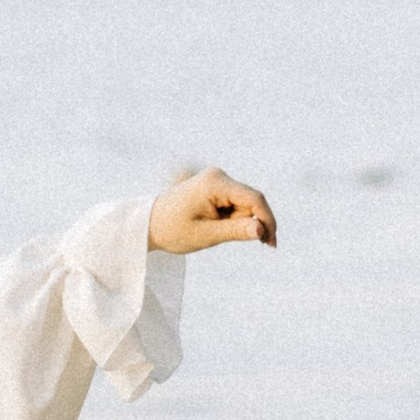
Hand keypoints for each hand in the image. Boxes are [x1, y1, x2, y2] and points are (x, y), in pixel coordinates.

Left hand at [149, 167, 276, 253]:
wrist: (149, 223)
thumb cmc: (173, 230)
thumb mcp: (206, 235)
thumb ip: (235, 231)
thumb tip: (261, 230)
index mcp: (215, 184)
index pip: (254, 199)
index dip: (267, 220)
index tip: (270, 243)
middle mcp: (218, 176)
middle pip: (250, 202)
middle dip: (249, 223)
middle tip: (226, 239)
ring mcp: (217, 180)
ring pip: (244, 204)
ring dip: (239, 222)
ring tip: (214, 232)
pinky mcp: (216, 187)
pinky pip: (235, 203)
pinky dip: (233, 218)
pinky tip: (217, 226)